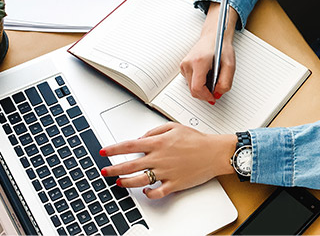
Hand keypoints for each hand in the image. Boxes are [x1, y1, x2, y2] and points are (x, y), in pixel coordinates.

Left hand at [100, 122, 237, 198]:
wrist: (214, 152)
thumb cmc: (196, 139)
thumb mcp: (173, 126)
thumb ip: (154, 131)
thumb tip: (140, 138)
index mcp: (158, 143)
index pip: (129, 146)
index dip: (113, 149)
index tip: (104, 152)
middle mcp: (159, 158)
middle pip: (130, 165)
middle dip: (113, 169)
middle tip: (104, 171)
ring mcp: (166, 172)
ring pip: (140, 180)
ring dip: (126, 182)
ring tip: (118, 182)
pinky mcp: (174, 183)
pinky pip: (157, 192)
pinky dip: (149, 194)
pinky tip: (145, 191)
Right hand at [180, 3, 238, 103]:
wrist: (214, 35)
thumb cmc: (221, 47)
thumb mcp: (230, 65)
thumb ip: (226, 82)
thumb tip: (217, 94)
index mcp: (199, 62)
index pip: (197, 87)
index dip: (205, 96)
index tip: (213, 97)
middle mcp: (188, 63)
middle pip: (193, 90)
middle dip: (204, 94)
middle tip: (215, 91)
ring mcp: (184, 65)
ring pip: (190, 87)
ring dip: (201, 89)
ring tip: (211, 81)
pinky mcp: (183, 66)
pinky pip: (189, 82)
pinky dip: (198, 83)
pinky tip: (205, 76)